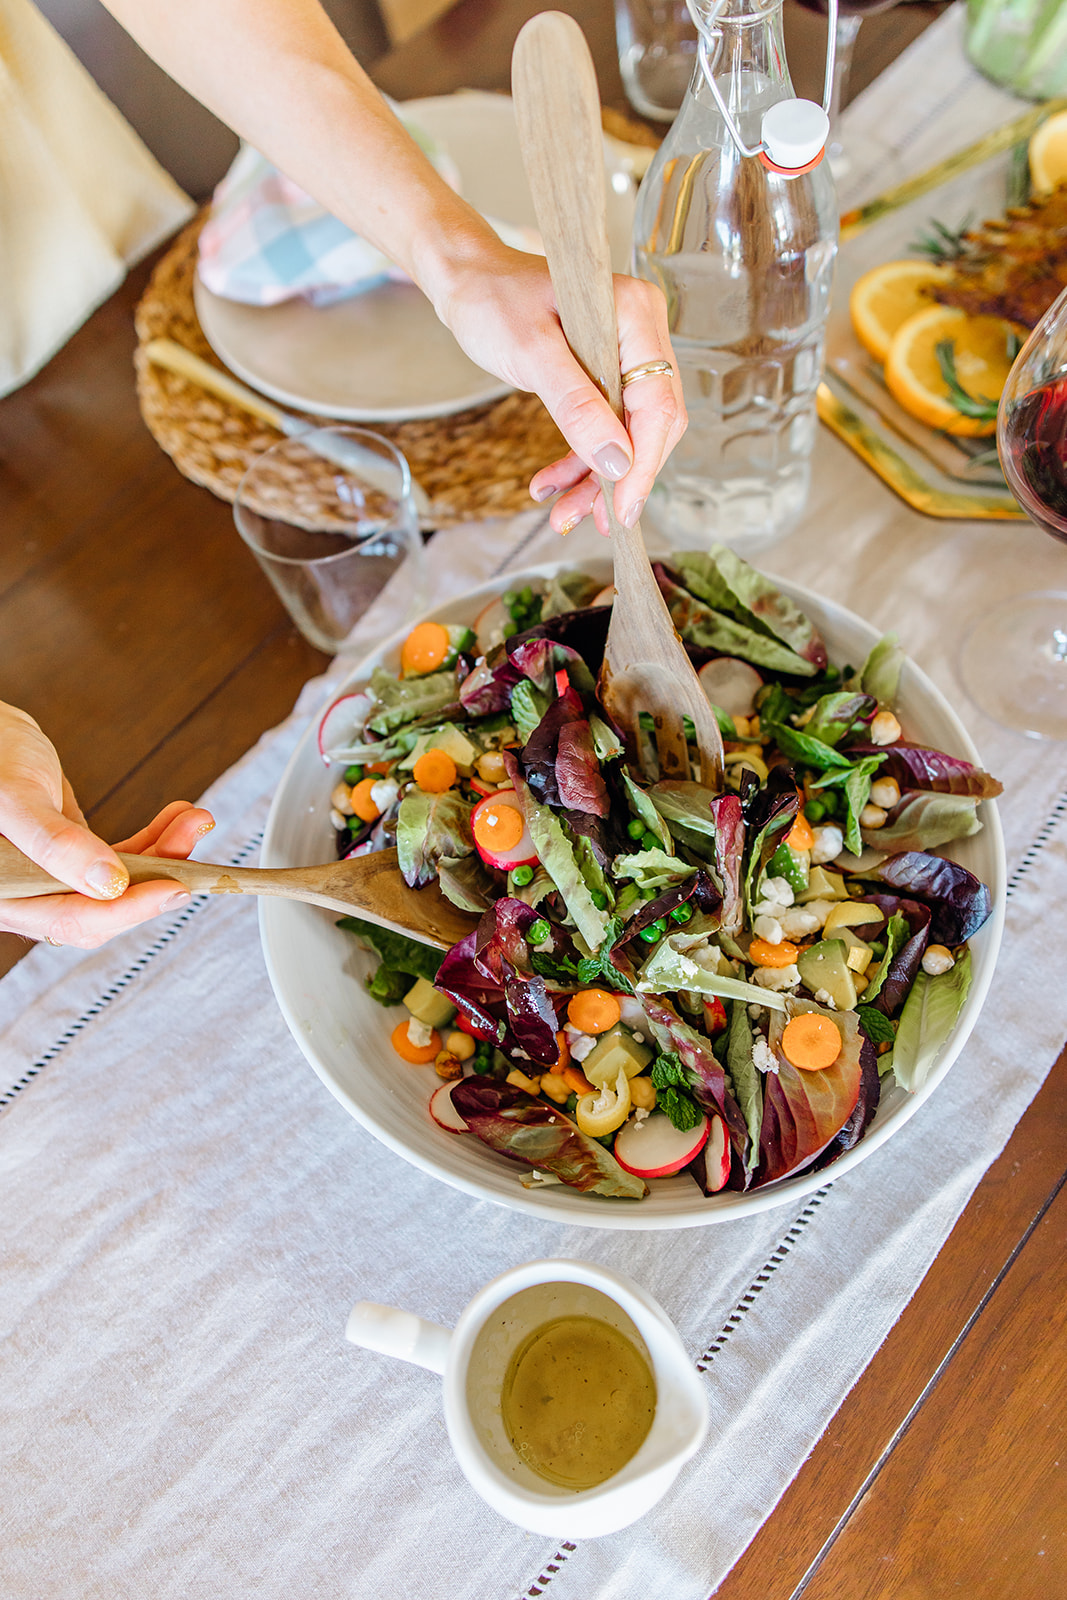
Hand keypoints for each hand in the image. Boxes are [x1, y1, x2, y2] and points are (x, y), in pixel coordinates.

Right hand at [0, 702, 214, 948]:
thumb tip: (110, 883)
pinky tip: (176, 817)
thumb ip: (55, 842)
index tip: (174, 887)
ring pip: (120, 884)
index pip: (71, 919)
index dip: (127, 909)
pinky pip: (119, 861)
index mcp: (6, 895)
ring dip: (163, 852)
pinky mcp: (72, 859)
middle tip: (193, 836)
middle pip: (104, 906)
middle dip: (156, 873)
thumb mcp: (14, 797)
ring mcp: (53, 878)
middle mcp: (29, 895)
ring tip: (194, 817)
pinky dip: (151, 840)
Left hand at [435, 243, 685, 535]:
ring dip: (596, 478)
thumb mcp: (531, 353)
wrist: (467, 282)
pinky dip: (581, 460)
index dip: (643, 463)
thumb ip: (576, 407)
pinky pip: (605, 427)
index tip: (620, 510)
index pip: (657, 403)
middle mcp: (641, 333)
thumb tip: (616, 463)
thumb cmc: (493, 300)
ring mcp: (626, 353)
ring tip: (564, 513)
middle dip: (620, 477)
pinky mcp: (606, 373)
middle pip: (651, 424)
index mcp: (636, 314)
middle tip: (592, 521)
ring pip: (628, 433)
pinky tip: (553, 485)